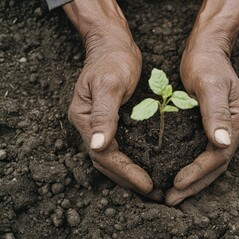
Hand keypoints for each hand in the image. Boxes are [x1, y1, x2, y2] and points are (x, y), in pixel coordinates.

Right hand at [64, 0, 159, 197]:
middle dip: (128, 179)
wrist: (113, 45)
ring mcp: (98, 124)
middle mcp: (89, 126)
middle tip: (152, 192)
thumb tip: (98, 146)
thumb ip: (104, 115)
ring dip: (129, 174)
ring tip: (150, 186)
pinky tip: (146, 165)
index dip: (125, 171)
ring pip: (111, 158)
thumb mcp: (110, 84)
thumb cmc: (112, 60)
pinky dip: (130, 160)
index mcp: (84, 119)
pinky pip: (119, 147)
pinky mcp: (111, 121)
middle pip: (106, 162)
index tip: (147, 184)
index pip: (104, 154)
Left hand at [166, 0, 238, 205]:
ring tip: (172, 194)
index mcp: (236, 121)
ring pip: (209, 163)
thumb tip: (222, 143)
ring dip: (192, 181)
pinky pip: (201, 153)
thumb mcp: (210, 84)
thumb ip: (217, 113)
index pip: (218, 156)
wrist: (206, 50)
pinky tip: (176, 173)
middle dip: (193, 185)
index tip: (177, 183)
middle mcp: (231, 129)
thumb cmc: (206, 63)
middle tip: (171, 199)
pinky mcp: (208, 126)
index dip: (198, 172)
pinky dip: (190, 167)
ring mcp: (221, 129)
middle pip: (215, 166)